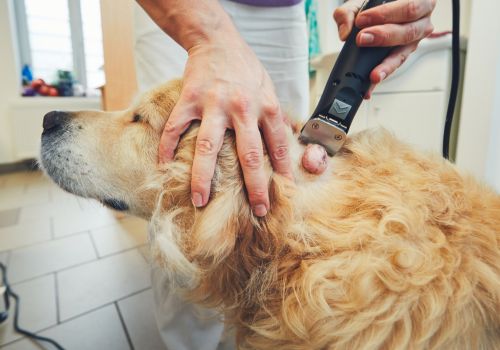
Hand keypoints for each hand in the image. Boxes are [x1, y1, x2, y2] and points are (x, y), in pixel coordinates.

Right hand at [159, 35, 292, 216]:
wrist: (217, 40)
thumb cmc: (245, 68)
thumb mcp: (268, 89)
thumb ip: (274, 117)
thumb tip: (286, 144)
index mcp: (265, 106)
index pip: (277, 145)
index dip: (282, 171)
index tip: (285, 194)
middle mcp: (241, 108)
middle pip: (248, 154)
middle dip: (254, 186)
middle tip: (258, 210)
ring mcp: (213, 104)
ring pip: (207, 148)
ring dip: (203, 177)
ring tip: (200, 200)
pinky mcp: (189, 99)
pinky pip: (175, 127)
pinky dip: (167, 147)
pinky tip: (163, 166)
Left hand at [334, 0, 435, 97]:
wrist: (376, 12)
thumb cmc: (376, 5)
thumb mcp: (361, 2)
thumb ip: (349, 13)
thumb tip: (344, 33)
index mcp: (419, 1)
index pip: (407, 8)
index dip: (385, 15)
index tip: (361, 20)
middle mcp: (421, 22)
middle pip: (408, 32)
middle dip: (383, 37)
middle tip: (362, 39)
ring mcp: (413, 42)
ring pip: (403, 54)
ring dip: (386, 65)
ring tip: (373, 74)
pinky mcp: (403, 55)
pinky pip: (393, 66)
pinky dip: (381, 74)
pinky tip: (371, 82)